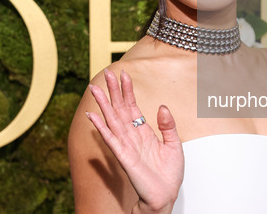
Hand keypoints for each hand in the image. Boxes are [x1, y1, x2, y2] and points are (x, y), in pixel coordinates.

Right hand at [87, 69, 183, 212]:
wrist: (166, 195)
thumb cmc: (169, 173)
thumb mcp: (174, 144)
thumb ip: (168, 125)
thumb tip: (162, 106)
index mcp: (143, 131)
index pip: (132, 106)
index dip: (127, 90)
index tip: (123, 74)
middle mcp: (132, 136)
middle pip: (119, 108)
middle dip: (113, 90)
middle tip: (107, 72)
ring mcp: (126, 145)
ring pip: (112, 120)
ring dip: (103, 104)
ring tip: (95, 88)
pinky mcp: (124, 156)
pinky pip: (110, 139)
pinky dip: (100, 127)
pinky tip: (92, 116)